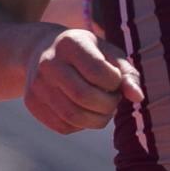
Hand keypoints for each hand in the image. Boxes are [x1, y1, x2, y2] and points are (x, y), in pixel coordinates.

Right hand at [24, 28, 143, 134]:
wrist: (40, 50)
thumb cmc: (84, 52)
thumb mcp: (107, 52)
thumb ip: (126, 72)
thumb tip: (138, 98)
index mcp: (68, 43)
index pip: (99, 73)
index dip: (115, 82)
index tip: (114, 79)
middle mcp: (48, 63)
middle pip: (85, 97)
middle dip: (108, 106)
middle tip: (113, 100)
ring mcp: (36, 84)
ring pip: (74, 117)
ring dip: (98, 120)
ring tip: (102, 109)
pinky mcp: (31, 103)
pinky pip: (63, 126)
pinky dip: (81, 125)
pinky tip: (83, 111)